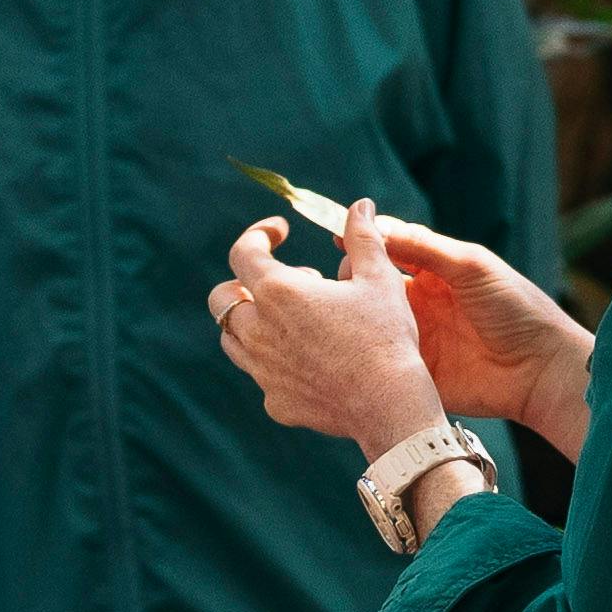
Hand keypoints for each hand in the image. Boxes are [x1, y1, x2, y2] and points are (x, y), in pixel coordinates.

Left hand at [209, 212, 451, 452]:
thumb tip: (360, 206)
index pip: (243, 252)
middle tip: (289, 283)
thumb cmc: (386, 335)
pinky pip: (262, 376)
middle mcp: (258, 332)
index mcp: (278, 292)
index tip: (279, 232)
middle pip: (222, 300)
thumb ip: (362, 237)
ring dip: (253, 323)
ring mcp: (263, 371)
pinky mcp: (275, 402)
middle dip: (243, 284)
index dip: (259, 235)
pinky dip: (276, 362)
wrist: (389, 405)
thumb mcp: (379, 277)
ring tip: (297, 319)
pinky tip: (312, 360)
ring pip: (233, 340)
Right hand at [361, 210, 593, 458]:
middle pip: (371, 285)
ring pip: (369, 321)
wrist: (540, 368)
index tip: (338, 236)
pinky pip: (380, 360)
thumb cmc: (516, 308)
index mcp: (434, 273)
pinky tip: (344, 345)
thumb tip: (378, 228)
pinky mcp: (414, 372)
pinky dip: (362, 352)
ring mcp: (414, 338)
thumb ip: (426, 248)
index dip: (364, 243)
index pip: (390, 250)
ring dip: (353, 315)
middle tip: (347, 280)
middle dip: (353, 278)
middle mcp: (419, 303)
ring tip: (336, 309)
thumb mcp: (472, 266)